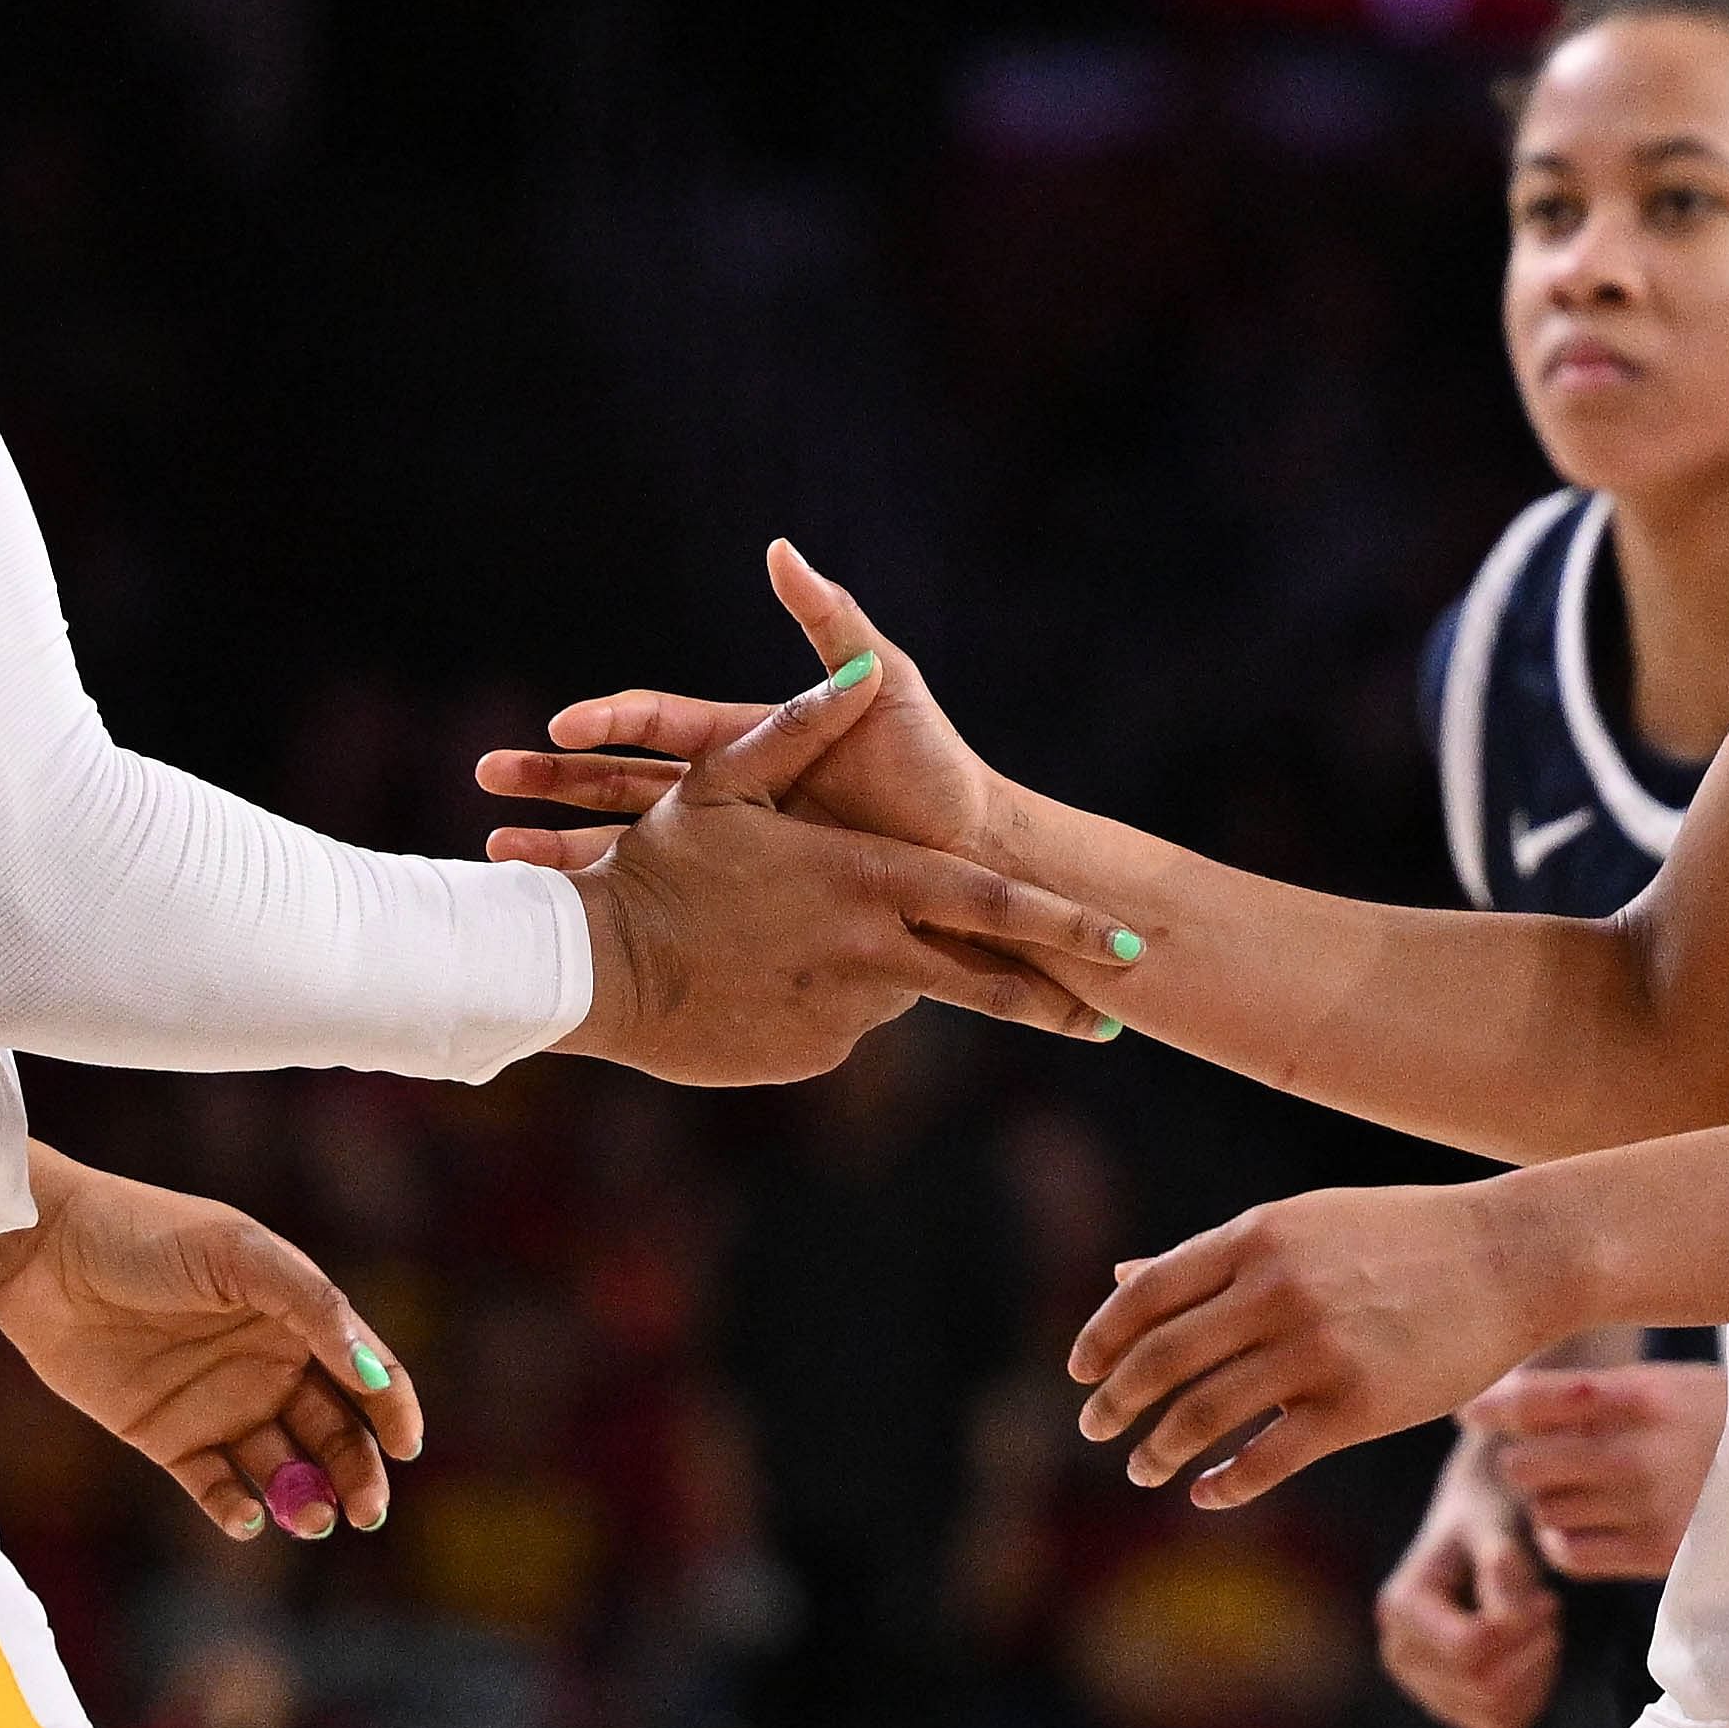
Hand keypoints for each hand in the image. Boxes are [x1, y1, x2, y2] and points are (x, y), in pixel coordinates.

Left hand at [0, 1154, 416, 1543]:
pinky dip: (237, 1511)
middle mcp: (268, 1365)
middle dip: (357, 1474)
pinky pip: (216, 1488)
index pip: (365, 1371)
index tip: (407, 1447)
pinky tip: (246, 1518)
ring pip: (283, 1470)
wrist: (44, 1252)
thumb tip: (373, 1372)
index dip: (395, 1409)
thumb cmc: (147, 1234)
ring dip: (304, 1500)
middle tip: (366, 1511)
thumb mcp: (241, 1255)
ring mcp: (220, 1405)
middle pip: (335, 1433)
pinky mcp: (169, 1438)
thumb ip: (312, 1307)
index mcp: (296, 1316)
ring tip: (309, 1517)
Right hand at [482, 540, 1018, 871]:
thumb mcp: (887, 687)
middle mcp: (734, 799)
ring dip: (560, 850)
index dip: (611, 718)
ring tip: (496, 861)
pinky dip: (612, 914)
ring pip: (626, 850)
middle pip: (620, 783)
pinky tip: (568, 931)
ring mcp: (734, 858)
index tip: (561, 723)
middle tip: (482, 777)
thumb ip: (834, 624)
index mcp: (751, 747)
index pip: (661, 723)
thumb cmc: (933, 768)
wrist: (972, 866)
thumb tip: (782, 549)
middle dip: (550, 779)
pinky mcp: (744, 913)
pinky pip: (665, 911)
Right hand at [549, 624, 1140, 1081]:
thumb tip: (860, 671)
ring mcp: (842, 1015)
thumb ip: (803, 725)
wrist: (594, 968)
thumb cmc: (659, 865)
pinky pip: (840, 1024)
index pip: (995, 905)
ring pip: (896, 991)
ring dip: (884, 972)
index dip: (1067, 925)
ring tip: (806, 949)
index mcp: (868, 880)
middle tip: (1107, 1022)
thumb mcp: (724, 782)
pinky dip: (826, 1002)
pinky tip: (771, 982)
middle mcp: (872, 954)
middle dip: (1051, 998)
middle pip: (984, 981)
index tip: (1134, 947)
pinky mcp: (808, 1056)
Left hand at [1071, 1176, 1574, 1511]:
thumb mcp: (1300, 1225)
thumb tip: (1120, 1278)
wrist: (1511, 1257)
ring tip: (1144, 1466)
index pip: (1146, 1295)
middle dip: (1116, 1402)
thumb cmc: (1400, 1238)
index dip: (1102, 1339)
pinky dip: (1225, 1484)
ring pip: (1203, 1414)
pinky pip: (1269, 1459)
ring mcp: (1318, 1350)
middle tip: (1095, 1428)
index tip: (1080, 1373)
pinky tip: (1207, 1493)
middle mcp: (1277, 1290)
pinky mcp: (1359, 1406)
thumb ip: (1212, 1258)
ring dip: (1159, 1449)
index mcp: (1256, 1237)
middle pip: (1162, 1359)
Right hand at [1376, 1437, 1559, 1727]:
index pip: (1470, 1650)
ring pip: (1495, 1714)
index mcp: (1399, 1608)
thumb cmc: (1489, 1522)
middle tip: (1549, 1609)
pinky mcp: (1449, 1706)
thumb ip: (1502, 1564)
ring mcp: (1420, 1686)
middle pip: (1484, 1688)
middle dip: (1533, 1652)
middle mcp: (1398, 1654)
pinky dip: (1531, 1695)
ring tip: (1541, 1628)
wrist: (1478, 1529)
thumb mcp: (1497, 1527)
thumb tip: (1503, 1604)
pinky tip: (1534, 1654)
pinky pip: (1501, 1727)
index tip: (1546, 1597)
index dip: (1520, 1630)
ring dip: (1535, 1673)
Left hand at [1463, 1355, 1725, 1581]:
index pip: (1534, 1400)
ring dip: (1550, 1501)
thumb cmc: (1715, 1415)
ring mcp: (1649, 1510)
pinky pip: (1569, 1554)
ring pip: (1544, 1512)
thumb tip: (1492, 1400)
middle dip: (1524, 1461)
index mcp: (1640, 1396)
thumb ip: (1588, 1391)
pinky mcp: (1659, 1555)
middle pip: (1524, 1466)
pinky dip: (1564, 1541)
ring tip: (1584, 1488)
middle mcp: (1639, 1454)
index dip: (1490, 1407)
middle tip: (1544, 1455)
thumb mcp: (1662, 1382)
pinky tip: (1586, 1523)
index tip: (1469, 1414)